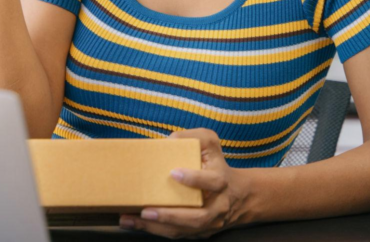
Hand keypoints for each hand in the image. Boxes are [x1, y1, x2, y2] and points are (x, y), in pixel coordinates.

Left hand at [119, 129, 248, 238]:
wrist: (238, 195)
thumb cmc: (216, 165)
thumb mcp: (210, 143)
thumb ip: (193, 137)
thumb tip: (168, 141)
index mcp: (221, 180)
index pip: (212, 182)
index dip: (194, 179)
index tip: (173, 173)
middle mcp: (217, 205)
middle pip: (197, 217)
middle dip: (170, 215)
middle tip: (146, 211)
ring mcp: (209, 222)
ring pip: (184, 230)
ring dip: (156, 227)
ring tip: (130, 220)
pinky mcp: (199, 232)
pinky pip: (178, 234)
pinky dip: (156, 230)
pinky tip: (135, 223)